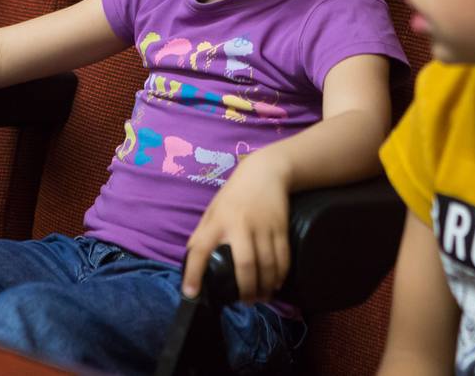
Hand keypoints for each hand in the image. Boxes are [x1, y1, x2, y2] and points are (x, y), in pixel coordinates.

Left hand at [182, 153, 291, 303]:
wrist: (266, 171)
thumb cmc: (235, 193)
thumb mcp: (213, 209)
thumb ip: (203, 233)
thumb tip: (192, 258)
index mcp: (218, 221)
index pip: (200, 249)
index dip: (193, 273)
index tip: (190, 294)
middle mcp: (240, 225)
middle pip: (244, 265)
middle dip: (246, 290)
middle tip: (245, 303)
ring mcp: (263, 226)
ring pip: (267, 265)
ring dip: (265, 287)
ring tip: (261, 298)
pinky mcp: (281, 227)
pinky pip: (283, 257)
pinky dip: (280, 275)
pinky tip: (275, 284)